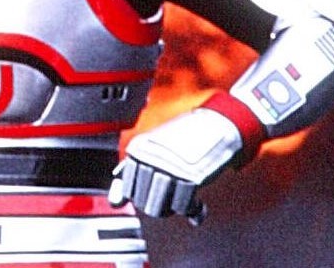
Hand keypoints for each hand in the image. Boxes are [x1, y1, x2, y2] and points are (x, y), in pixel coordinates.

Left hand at [108, 107, 243, 223]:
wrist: (217, 123)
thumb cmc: (185, 138)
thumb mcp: (154, 148)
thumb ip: (133, 173)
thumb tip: (115, 201)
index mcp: (138, 149)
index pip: (128, 189)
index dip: (143, 196)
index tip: (155, 193)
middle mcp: (150, 158)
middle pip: (143, 202)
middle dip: (158, 206)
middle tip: (171, 199)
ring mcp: (170, 167)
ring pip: (160, 207)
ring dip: (173, 209)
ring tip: (183, 200)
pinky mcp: (191, 176)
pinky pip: (183, 206)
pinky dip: (191, 210)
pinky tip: (196, 204)